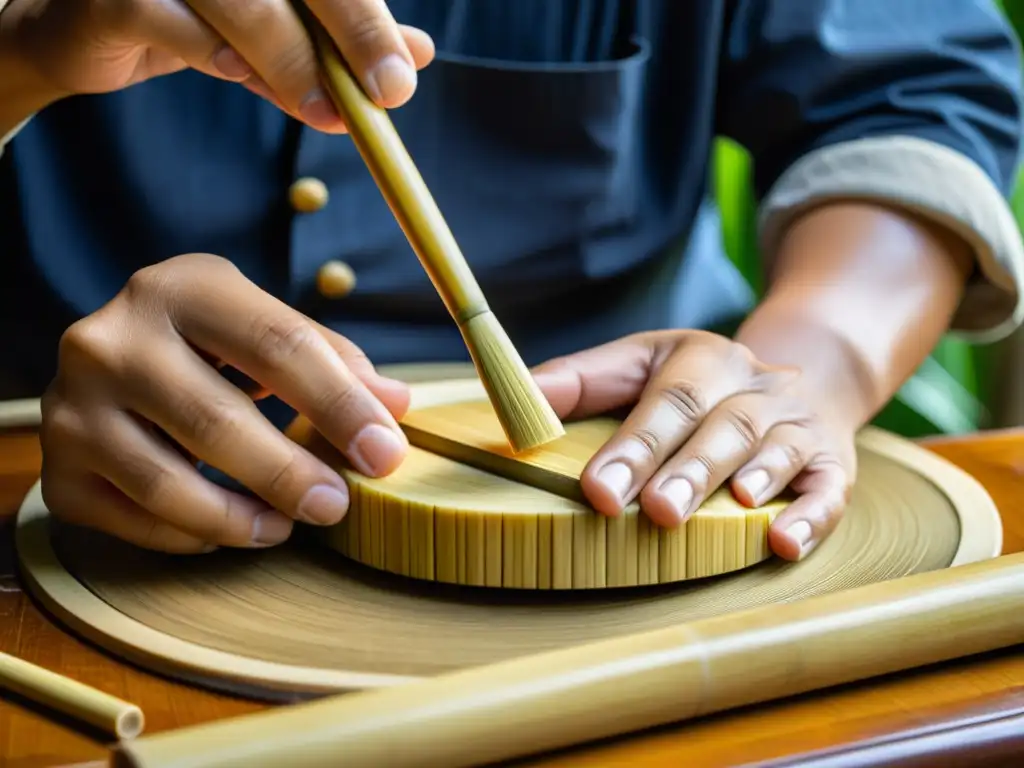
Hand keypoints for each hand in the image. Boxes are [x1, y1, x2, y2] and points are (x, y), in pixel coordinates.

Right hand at [2, 0, 434, 130]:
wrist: (85, 30)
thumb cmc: (190, 21)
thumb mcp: (275, 33)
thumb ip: (336, 42)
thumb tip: (416, 57)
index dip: (367, 20)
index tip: (401, 76)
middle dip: (350, 31)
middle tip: (386, 93)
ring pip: (240, 0)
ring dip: (288, 58)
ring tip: (325, 108)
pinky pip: (169, 19)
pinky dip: (210, 49)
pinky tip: (240, 74)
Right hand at [40, 254, 410, 553]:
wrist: (113, 354)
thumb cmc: (211, 341)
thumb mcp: (268, 326)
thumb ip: (334, 362)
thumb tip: (397, 405)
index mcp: (183, 288)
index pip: (277, 346)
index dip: (339, 406)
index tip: (385, 454)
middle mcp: (111, 339)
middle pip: (216, 421)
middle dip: (289, 473)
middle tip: (337, 505)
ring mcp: (72, 405)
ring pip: (166, 485)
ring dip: (241, 518)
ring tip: (287, 525)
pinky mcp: (58, 466)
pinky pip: (134, 521)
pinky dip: (192, 536)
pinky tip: (230, 528)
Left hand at [531, 331, 858, 560]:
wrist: (808, 374)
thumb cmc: (699, 383)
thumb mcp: (643, 363)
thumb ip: (582, 380)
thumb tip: (520, 399)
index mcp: (704, 359)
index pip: (669, 400)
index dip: (635, 445)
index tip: (598, 490)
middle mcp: (755, 388)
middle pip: (724, 426)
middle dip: (689, 470)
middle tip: (657, 511)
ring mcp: (798, 426)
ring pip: (779, 450)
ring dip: (754, 479)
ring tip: (728, 510)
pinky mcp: (834, 464)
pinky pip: (831, 489)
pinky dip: (811, 515)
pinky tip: (783, 542)